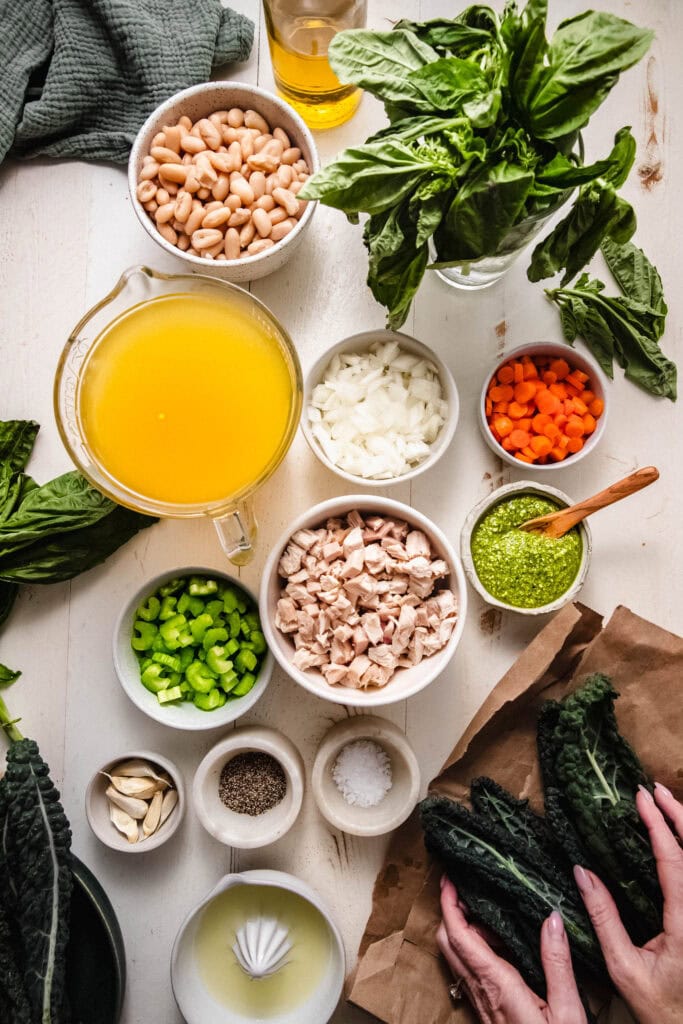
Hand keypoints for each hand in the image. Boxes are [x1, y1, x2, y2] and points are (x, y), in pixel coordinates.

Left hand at [437, 876, 586, 1022]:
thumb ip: (557, 963)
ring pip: (457, 956)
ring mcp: (481, 1001)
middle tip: (464, 887)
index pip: (460, 937)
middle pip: (449, 943)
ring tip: (490, 911)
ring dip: (465, 929)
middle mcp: (481, 991)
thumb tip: (552, 919)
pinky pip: (470, 970)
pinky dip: (476, 948)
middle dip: (450, 910)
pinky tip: (501, 943)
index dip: (448, 905)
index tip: (448, 880)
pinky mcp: (486, 1008)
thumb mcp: (567, 1010)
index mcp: (497, 984)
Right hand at [573, 783, 682, 1023]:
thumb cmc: (660, 1009)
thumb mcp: (623, 968)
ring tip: (665, 804)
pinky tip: (676, 839)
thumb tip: (582, 872)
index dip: (658, 824)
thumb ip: (603, 918)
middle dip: (678, 814)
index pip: (674, 860)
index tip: (640, 797)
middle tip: (654, 789)